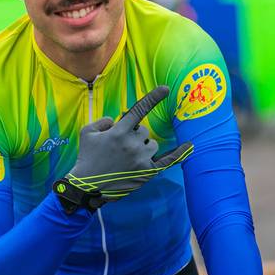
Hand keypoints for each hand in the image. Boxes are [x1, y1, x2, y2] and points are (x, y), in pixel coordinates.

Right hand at [65, 85, 192, 201]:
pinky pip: (167, 160)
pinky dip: (179, 153)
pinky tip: (189, 146)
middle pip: (144, 131)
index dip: (153, 98)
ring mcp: (141, 158)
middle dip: (134, 135)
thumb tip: (115, 121)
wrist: (87, 186)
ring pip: (152, 144)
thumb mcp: (87, 132)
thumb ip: (103, 121)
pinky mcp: (147, 172)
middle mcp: (133, 143)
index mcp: (119, 131)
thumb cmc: (86, 157)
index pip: (139, 110)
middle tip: (119, 148)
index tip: (166, 89)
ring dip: (143, 146)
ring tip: (127, 157)